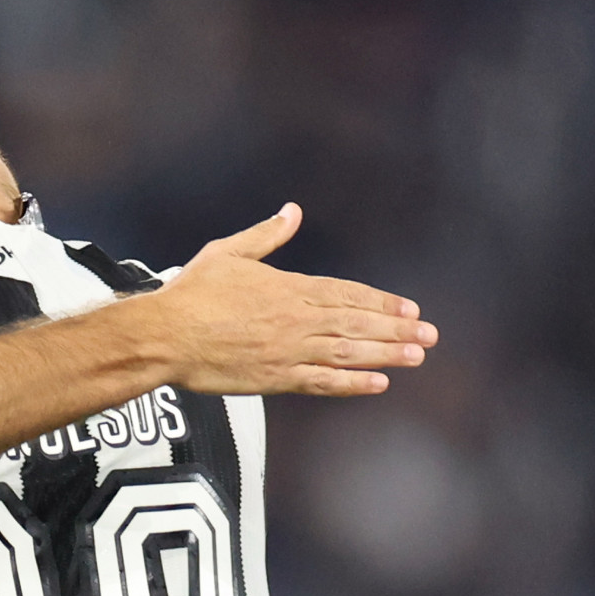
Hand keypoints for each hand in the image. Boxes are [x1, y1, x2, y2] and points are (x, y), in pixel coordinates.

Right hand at [140, 204, 437, 395]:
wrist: (165, 335)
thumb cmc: (191, 294)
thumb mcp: (229, 252)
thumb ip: (266, 235)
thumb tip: (292, 212)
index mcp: (288, 287)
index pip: (346, 293)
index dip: (381, 301)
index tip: (408, 308)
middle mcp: (296, 319)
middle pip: (357, 322)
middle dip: (396, 328)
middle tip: (429, 334)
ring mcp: (289, 350)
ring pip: (348, 351)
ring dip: (386, 353)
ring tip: (416, 356)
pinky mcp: (275, 378)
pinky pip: (322, 382)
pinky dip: (352, 383)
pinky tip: (378, 383)